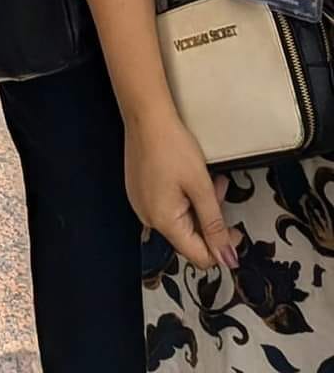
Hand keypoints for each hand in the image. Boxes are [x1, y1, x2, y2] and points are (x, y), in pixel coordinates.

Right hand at [125, 113, 240, 271]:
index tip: (235, 228)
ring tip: (207, 178)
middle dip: (210, 218)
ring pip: (180, 219)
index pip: (199, 256)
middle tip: (219, 189)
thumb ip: (215, 226)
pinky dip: (183, 196)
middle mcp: (148, 218)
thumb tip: (227, 260)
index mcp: (164, 221)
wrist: (145, 115)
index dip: (221, 246)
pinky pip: (167, 205)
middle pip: (189, 236)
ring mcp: (141, 203)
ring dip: (198, 204)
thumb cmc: (173, 146)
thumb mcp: (201, 186)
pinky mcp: (139, 190)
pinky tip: (188, 176)